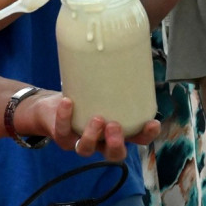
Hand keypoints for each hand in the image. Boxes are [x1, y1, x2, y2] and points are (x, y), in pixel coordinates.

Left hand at [31, 94, 160, 161]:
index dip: (147, 136)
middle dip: (116, 144)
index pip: (137, 139)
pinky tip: (68, 102)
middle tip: (114, 125)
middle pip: (114, 155)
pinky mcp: (62, 136)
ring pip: (86, 150)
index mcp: (117, 132)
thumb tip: (133, 51)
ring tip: (97, 118)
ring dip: (92, 136)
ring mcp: (80, 141)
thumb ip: (116, 81)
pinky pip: (63, 130)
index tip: (153, 123)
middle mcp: (100, 142)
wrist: (52, 107)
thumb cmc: (84, 97)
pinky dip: (65, 117)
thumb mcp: (103, 91)